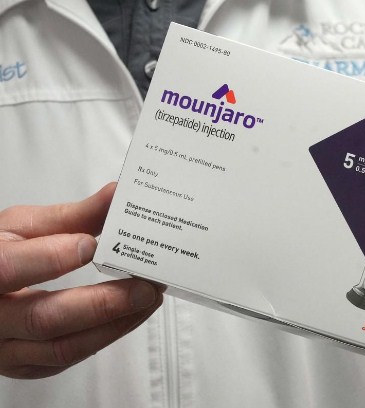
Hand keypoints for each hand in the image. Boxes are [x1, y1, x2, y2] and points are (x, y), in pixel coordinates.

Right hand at [0, 184, 162, 378]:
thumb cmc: (0, 252)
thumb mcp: (25, 226)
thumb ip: (74, 215)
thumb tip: (117, 195)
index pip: (9, 268)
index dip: (51, 258)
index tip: (90, 245)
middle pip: (44, 319)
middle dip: (104, 303)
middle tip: (145, 287)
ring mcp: (5, 348)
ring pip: (62, 349)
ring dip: (115, 325)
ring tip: (148, 300)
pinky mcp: (25, 364)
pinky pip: (67, 359)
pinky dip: (105, 337)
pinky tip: (130, 316)